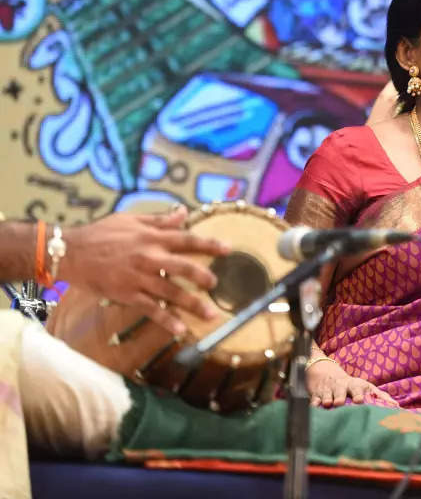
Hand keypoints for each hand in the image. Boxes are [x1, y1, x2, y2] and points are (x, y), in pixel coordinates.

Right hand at [57, 207, 229, 335]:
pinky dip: (166, 320)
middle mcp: (149, 258)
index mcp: (152, 237)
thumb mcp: (131, 220)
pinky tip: (180, 330)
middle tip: (217, 284)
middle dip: (203, 276)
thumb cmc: (101, 233)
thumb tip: (183, 213)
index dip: (209, 244)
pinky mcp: (127, 294)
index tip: (228, 249)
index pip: (187, 239)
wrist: (70, 252)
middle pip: (184, 267)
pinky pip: (151, 309)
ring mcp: (139, 278)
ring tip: (211, 315)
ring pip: (171, 292)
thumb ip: (159, 220)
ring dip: (192, 304)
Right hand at [307, 358, 394, 407]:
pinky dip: (313, 404)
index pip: (357, 387)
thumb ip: (381, 396)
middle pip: (340, 390)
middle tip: (340, 402)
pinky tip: (313, 408)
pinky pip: (314, 399)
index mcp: (354, 384)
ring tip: (328, 404)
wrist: (328, 375)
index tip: (359, 401)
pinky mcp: (317, 394)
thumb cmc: (352, 386)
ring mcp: (328, 390)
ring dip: (327, 399)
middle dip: (340, 396)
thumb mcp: (366, 387)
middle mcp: (341, 386)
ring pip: (327, 395)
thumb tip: (397, 405)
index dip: (358, 394)